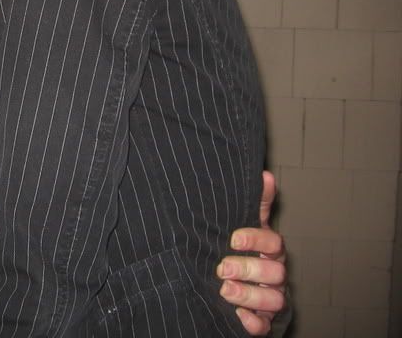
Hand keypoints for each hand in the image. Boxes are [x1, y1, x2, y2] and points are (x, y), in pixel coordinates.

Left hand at [217, 171, 286, 334]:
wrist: (234, 279)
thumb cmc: (241, 247)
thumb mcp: (246, 223)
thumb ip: (255, 203)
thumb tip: (264, 174)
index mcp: (270, 250)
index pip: (273, 242)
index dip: (255, 239)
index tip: (232, 238)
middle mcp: (274, 274)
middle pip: (275, 273)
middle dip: (248, 269)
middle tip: (221, 268)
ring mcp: (270, 297)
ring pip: (274, 300)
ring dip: (250, 295)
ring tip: (224, 290)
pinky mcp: (262, 319)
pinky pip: (264, 326)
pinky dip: (253, 322)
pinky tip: (238, 316)